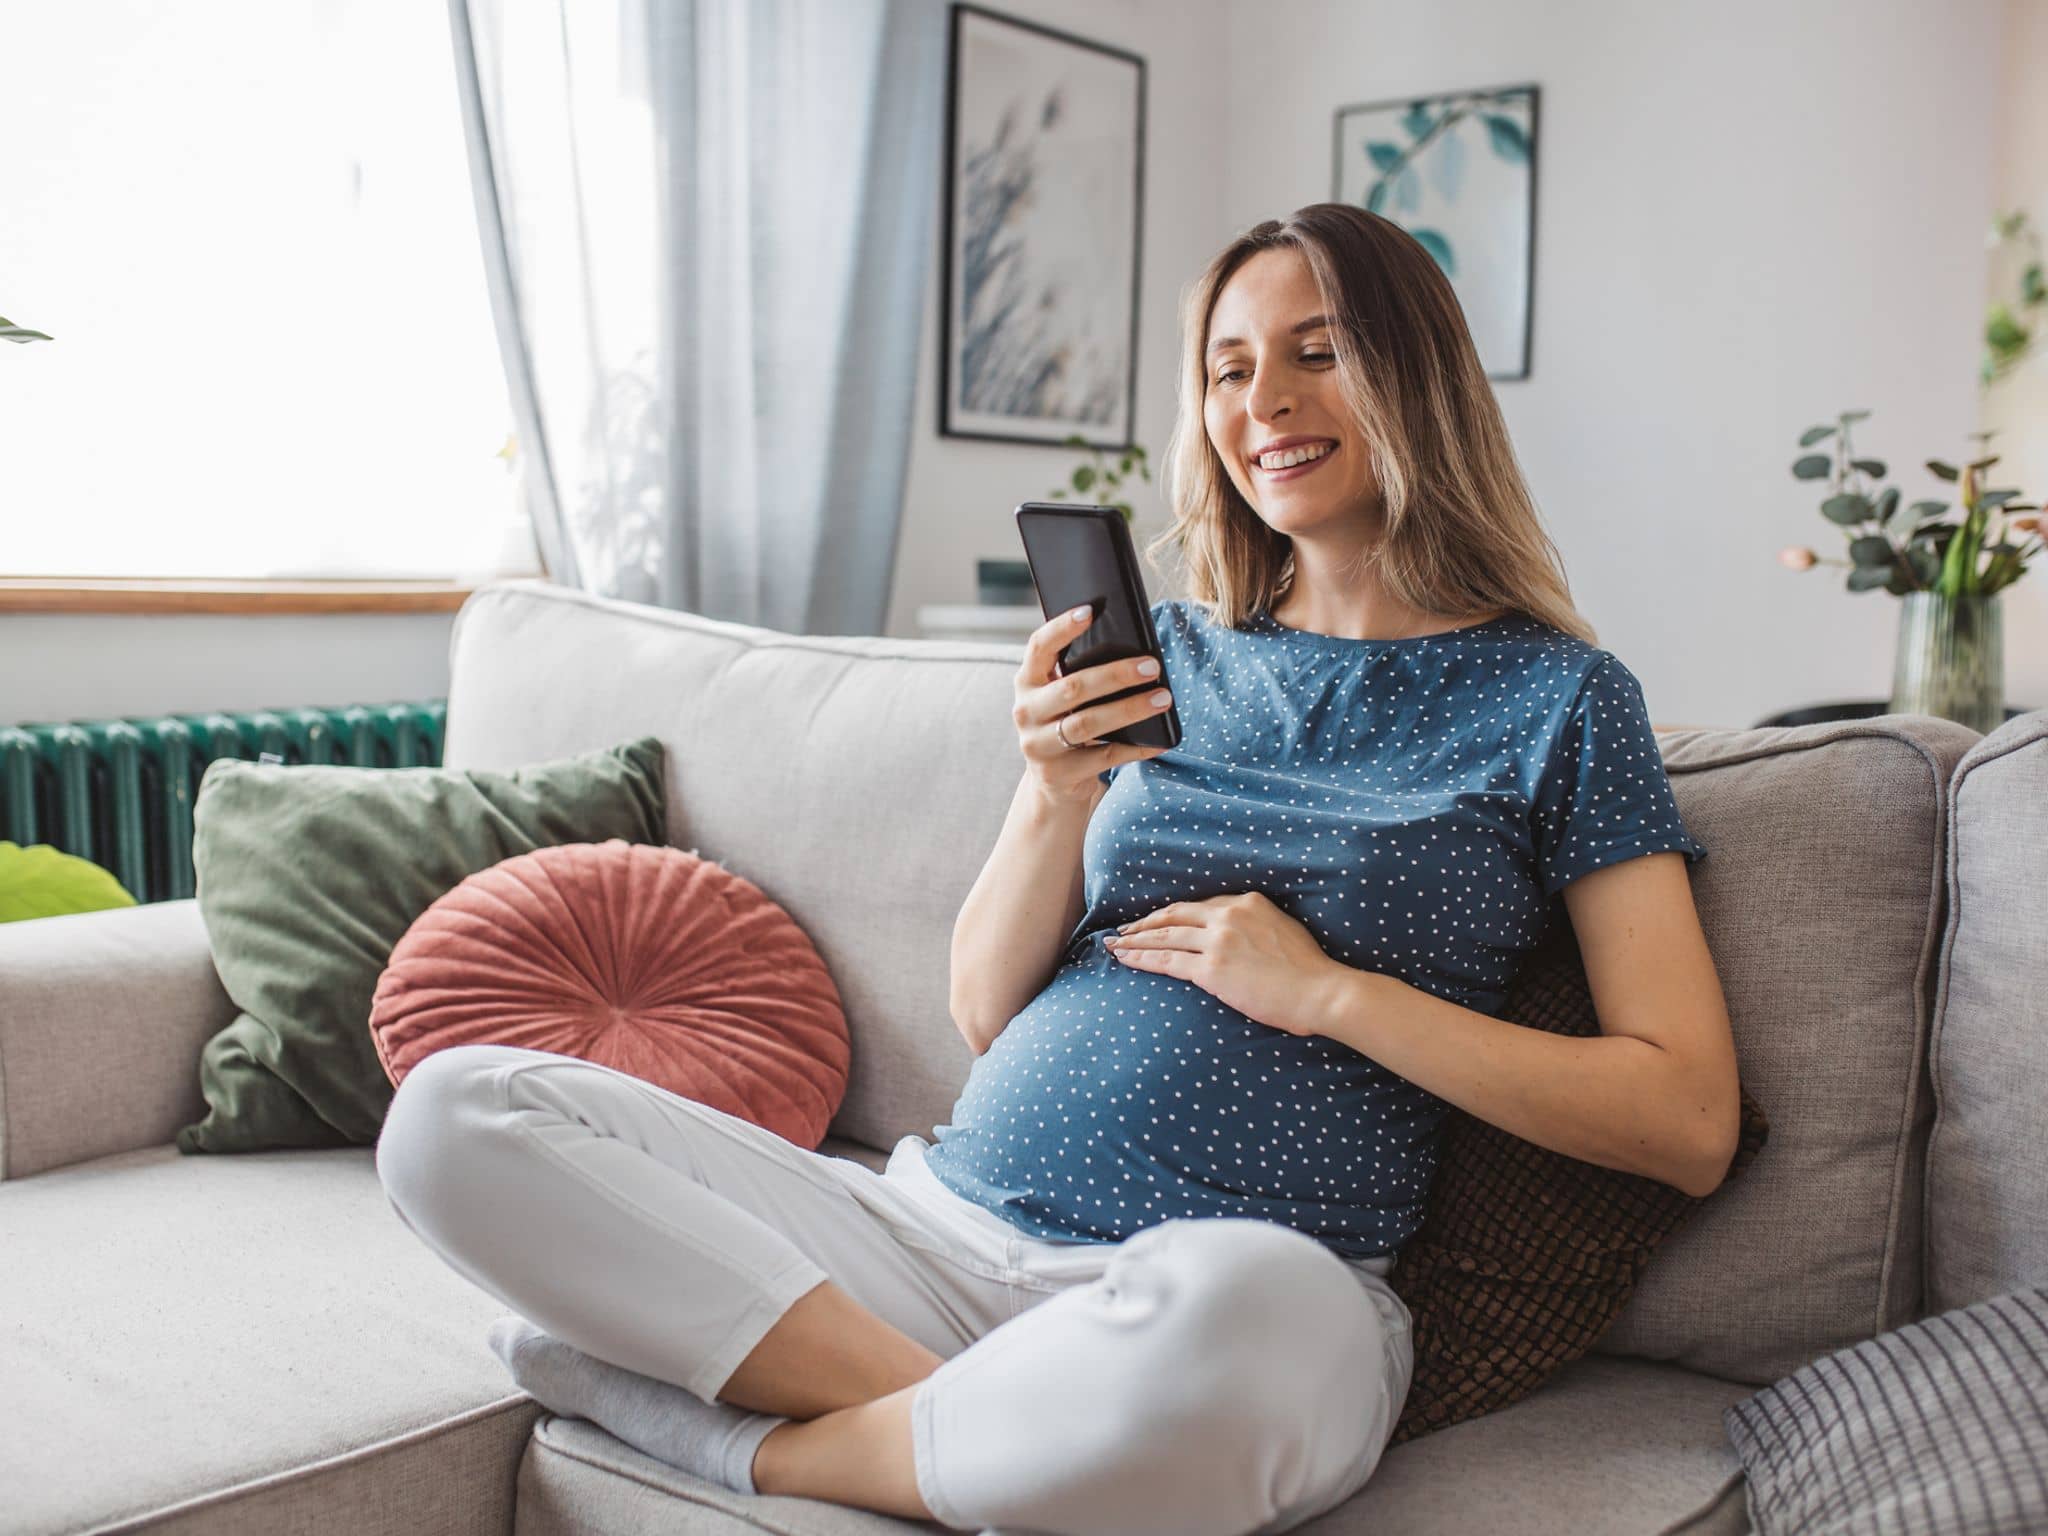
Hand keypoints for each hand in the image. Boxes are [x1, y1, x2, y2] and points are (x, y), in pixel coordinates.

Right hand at [1013, 604, 1171, 805]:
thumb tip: (1134, 650)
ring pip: (1088, 724)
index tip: (1090, 611)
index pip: (1039, 647)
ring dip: (1130, 709)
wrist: (1054, 782)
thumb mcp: (1064, 698)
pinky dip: (1136, 748)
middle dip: (1116, 675)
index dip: (1062, 628)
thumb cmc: (1068, 723)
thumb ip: (1081, 674)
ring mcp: (1038, 745)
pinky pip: (1104, 758)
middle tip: (1152, 667)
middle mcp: (1025, 711)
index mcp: (1027, 681)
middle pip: (1073, 688)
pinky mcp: (1057, 774)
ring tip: (1163, 699)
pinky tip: (1159, 740)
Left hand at [1104, 892, 1343, 1037]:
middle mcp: (1230, 916)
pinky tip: (1126, 959)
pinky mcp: (1211, 969)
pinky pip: (1167, 961)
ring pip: (1165, 936)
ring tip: (1115, 945)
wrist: (1320, 991)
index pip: (1200, 906)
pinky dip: (1142, 959)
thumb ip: (1259, 928)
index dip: (1173, 914)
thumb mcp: (1285, 931)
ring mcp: (1219, 941)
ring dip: (1135, 940)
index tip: (1158, 920)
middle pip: (1175, 915)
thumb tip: (1244, 938)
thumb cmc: (1310, 972)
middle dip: (1145, 923)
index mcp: (1249, 903)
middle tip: (1124, 930)